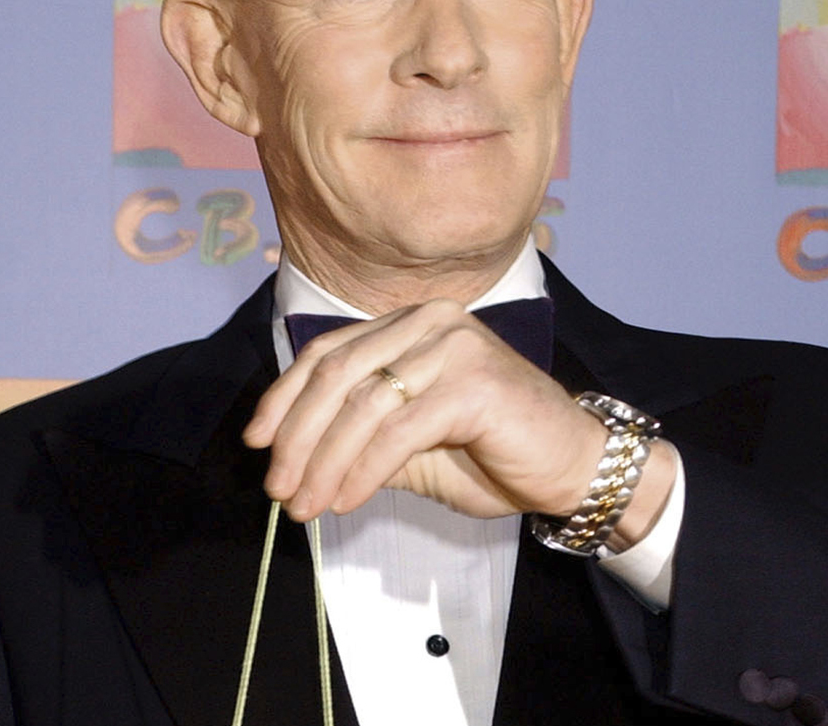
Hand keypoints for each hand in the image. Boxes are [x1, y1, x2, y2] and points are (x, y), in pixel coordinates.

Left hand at [242, 298, 608, 521]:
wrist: (572, 466)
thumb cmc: (495, 453)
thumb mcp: (412, 442)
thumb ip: (361, 434)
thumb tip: (292, 456)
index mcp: (412, 323)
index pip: (329, 351)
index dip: (284, 397)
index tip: (256, 441)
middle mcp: (431, 321)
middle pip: (337, 373)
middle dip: (297, 437)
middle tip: (278, 488)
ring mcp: (454, 347)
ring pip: (363, 404)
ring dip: (323, 462)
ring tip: (305, 506)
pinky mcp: (473, 383)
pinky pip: (398, 430)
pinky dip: (363, 470)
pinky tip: (346, 499)